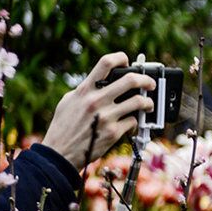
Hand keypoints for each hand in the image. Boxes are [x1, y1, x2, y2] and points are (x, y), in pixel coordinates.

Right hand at [41, 52, 155, 167]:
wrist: (60, 152)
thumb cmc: (64, 126)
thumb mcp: (69, 101)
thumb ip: (86, 90)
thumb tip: (102, 83)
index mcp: (85, 90)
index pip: (105, 63)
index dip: (120, 58)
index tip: (127, 62)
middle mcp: (97, 100)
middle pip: (130, 80)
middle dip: (146, 80)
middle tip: (150, 84)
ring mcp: (106, 117)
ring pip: (138, 102)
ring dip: (148, 103)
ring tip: (148, 104)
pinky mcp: (113, 133)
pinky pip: (133, 122)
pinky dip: (136, 122)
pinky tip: (133, 123)